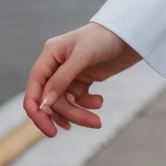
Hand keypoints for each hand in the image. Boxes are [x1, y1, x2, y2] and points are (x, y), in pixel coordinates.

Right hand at [23, 22, 142, 138]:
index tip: (50, 131)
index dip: (38, 112)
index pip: (34, 88)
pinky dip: (86, 105)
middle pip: (52, 100)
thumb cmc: (104, 38)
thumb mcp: (82, 56)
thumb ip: (62, 79)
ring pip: (65, 103)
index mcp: (49, 56)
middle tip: (92, 123)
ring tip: (97, 121)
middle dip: (69, 114)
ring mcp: (69, 74)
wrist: (130, 33)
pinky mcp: (83, 80)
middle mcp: (56, 65)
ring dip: (79, 113)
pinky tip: (99, 102)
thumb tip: (44, 104)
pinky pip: (78, 100)